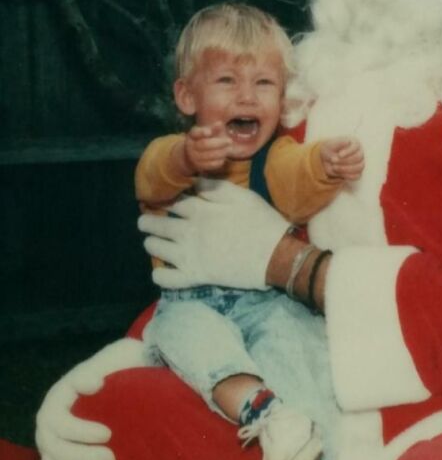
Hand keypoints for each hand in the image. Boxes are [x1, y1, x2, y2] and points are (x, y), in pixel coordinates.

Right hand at [35, 338, 146, 459]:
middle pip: (55, 448)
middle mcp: (51, 422)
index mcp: (60, 398)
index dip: (79, 432)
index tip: (109, 433)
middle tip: (112, 458)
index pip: (58, 420)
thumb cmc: (128, 367)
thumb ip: (103, 366)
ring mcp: (55, 443)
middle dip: (82, 457)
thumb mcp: (120, 357)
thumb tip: (93, 383)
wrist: (137, 381)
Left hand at [139, 178, 289, 289]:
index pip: (171, 201)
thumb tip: (195, 181)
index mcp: (199, 210)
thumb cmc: (262, 222)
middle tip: (147, 223)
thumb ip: (215, 188)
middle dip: (148, 222)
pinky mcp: (194, 276)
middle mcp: (187, 231)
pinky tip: (164, 270)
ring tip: (154, 243)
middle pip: (155, 224)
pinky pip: (165, 279)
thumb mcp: (242, 196)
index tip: (165, 203)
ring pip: (154, 248)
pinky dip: (160, 275)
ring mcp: (188, 255)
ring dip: (151, 243)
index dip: (166, 201)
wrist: (275, 255)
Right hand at [182, 122, 233, 173]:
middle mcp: (190, 146)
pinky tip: (224, 156)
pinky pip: (210, 164)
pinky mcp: (199, 167)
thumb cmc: (201, 141)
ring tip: (229, 149)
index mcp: (192, 136)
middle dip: (218, 143)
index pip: (195, 133)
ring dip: (221, 152)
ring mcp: (194, 157)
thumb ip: (213, 129)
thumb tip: (220, 124)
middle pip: (205, 144)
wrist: (189, 158)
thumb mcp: (205, 133)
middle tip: (230, 141)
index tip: (209, 132)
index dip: (202, 132)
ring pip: (208, 155)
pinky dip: (219, 160)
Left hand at [320, 136, 364, 180]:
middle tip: (333, 160)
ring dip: (346, 169)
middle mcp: (359, 153)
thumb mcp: (331, 144)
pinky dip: (347, 175)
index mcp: (355, 144)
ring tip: (334, 167)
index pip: (356, 147)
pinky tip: (338, 173)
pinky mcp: (357, 173)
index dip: (348, 151)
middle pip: (358, 158)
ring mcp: (360, 163)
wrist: (326, 159)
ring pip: (359, 167)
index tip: (339, 155)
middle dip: (345, 161)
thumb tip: (347, 142)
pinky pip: (357, 176)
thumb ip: (339, 143)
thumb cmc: (330, 149)